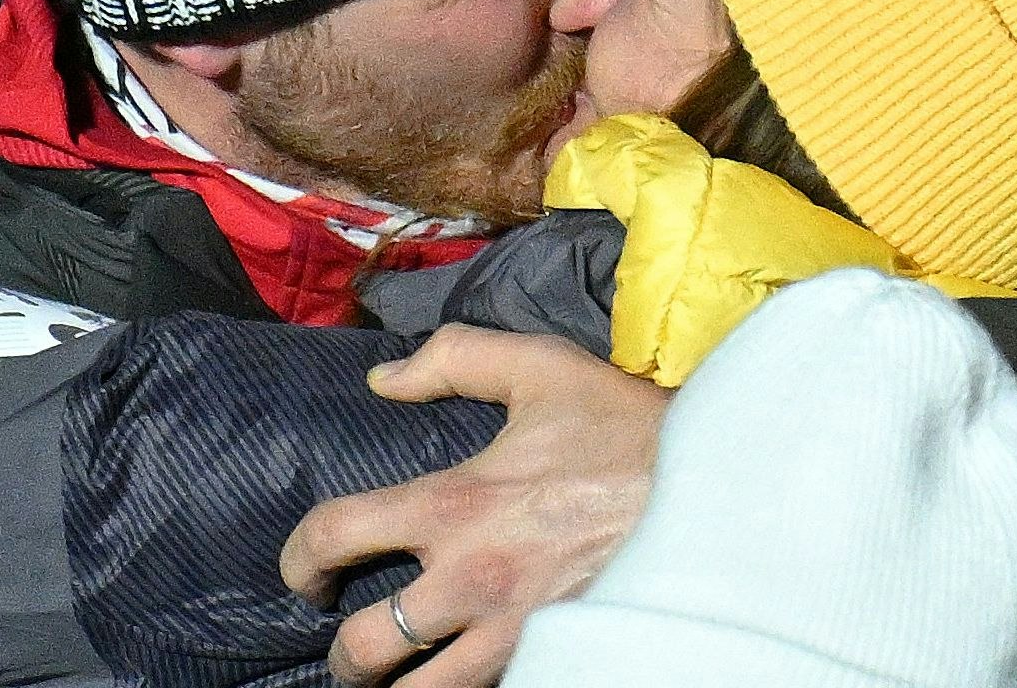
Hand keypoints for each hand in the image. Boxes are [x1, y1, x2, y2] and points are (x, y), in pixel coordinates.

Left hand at [280, 325, 670, 686]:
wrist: (718, 491)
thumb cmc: (625, 428)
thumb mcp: (539, 367)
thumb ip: (453, 360)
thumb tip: (383, 379)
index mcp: (452, 506)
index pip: (334, 537)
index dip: (298, 558)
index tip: (305, 570)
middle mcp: (471, 582)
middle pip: (364, 651)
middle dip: (343, 656)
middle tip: (349, 644)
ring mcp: (513, 634)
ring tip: (398, 678)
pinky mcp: (554, 656)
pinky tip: (464, 672)